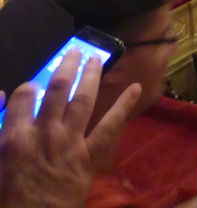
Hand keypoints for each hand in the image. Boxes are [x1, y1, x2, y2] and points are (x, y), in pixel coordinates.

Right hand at [0, 48, 140, 207]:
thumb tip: (1, 95)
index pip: (25, 95)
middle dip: (67, 65)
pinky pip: (109, 128)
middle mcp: (46, 132)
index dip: (30, 86)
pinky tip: (136, 88)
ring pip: (84, 99)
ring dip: (91, 75)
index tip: (34, 86)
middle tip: (75, 51)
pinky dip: (123, 107)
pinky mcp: (89, 158)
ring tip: (96, 58)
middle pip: (59, 88)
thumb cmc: (6, 198)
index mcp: (17, 136)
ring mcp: (70, 143)